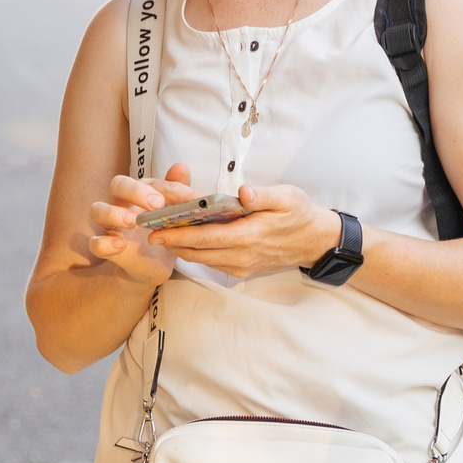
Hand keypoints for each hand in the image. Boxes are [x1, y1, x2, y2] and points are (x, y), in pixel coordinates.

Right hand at [83, 163, 196, 284]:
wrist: (156, 265)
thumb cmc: (162, 233)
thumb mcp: (174, 214)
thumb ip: (177, 192)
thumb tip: (181, 167)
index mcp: (137, 194)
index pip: (142, 180)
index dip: (157, 186)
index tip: (174, 198)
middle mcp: (120, 204)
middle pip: (117, 185)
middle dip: (135, 191)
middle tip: (156, 204)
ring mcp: (109, 226)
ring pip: (97, 210)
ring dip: (114, 213)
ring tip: (133, 221)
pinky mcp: (106, 248)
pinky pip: (95, 243)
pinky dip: (103, 243)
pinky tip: (120, 245)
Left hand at [148, 182, 340, 278]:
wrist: (315, 241)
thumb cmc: (300, 214)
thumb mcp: (288, 197)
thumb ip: (265, 195)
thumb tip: (243, 193)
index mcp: (250, 236)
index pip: (206, 238)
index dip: (179, 235)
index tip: (156, 230)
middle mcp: (242, 255)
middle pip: (198, 252)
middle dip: (171, 242)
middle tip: (147, 231)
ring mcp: (241, 265)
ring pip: (202, 260)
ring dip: (180, 248)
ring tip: (160, 234)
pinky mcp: (242, 269)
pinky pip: (212, 263)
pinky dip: (195, 253)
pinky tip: (184, 240)